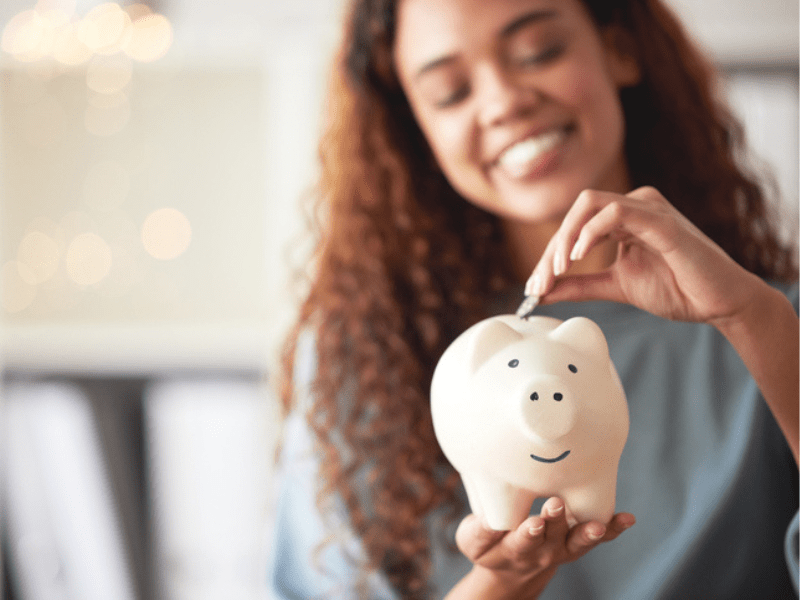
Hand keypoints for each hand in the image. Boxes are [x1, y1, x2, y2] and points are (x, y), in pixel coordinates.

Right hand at [446, 497, 634, 598]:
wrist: (510, 571)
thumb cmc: (489, 544)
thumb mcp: (474, 540)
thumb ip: (480, 529)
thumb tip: (489, 515)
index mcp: (513, 549)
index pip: (521, 542)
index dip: (528, 533)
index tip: (534, 522)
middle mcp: (541, 551)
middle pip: (550, 538)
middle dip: (555, 521)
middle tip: (556, 504)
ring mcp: (562, 548)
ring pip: (577, 542)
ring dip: (587, 532)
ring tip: (599, 524)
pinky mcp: (576, 542)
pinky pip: (598, 537)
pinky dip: (613, 528)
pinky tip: (627, 518)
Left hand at [527, 186, 764, 324]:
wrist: (720, 303)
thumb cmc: (677, 289)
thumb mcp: (615, 286)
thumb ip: (579, 285)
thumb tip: (541, 292)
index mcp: (623, 217)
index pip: (574, 226)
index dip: (549, 255)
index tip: (535, 288)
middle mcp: (635, 205)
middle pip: (576, 212)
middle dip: (552, 249)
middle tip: (540, 283)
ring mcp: (649, 208)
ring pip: (589, 206)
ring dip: (565, 239)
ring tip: (557, 270)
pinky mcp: (662, 221)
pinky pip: (617, 212)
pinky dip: (591, 232)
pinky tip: (579, 256)